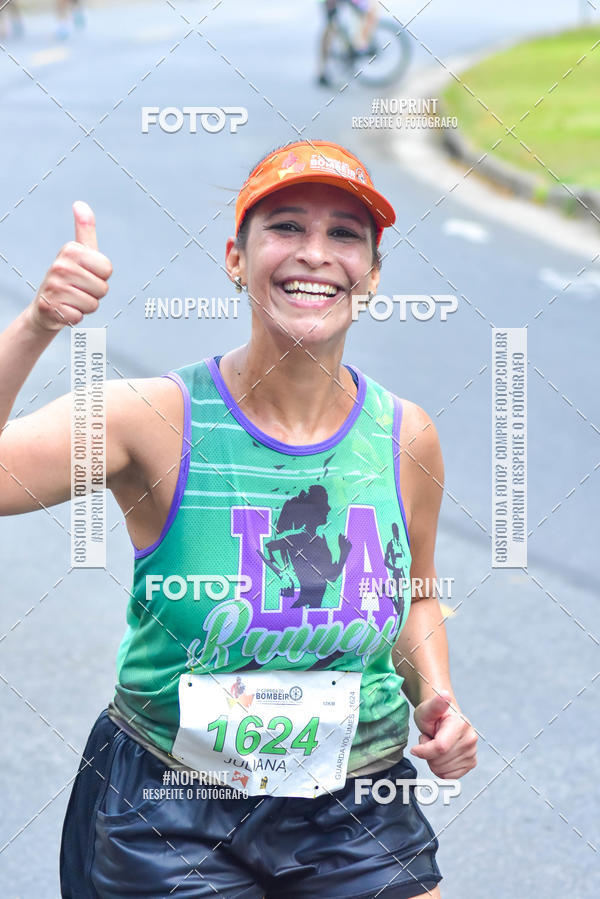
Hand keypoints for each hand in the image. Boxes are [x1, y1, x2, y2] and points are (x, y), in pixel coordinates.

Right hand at [28, 201, 112, 331]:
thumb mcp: (78, 252)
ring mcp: (54, 287)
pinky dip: (76, 317)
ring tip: (72, 299)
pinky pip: (80, 317)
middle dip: (95, 293)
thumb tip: (80, 204)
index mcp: (70, 250)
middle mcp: (60, 266)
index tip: (87, 274)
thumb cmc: (68, 278)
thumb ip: (84, 229)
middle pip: (103, 288)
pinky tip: (66, 309)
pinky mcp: (52, 309)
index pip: (107, 269)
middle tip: (79, 289)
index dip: (101, 276)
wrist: (45, 306)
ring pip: (93, 304)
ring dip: (86, 305)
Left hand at [410, 690, 477, 778]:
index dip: (424, 750)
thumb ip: (435, 704)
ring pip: (443, 770)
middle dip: (428, 753)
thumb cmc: (432, 714)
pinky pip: (449, 776)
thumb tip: (444, 695)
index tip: (416, 747)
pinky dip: (441, 769)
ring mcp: (472, 752)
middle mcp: (470, 738)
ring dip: (433, 760)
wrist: (443, 719)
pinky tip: (441, 755)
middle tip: (430, 739)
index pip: (439, 748)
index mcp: (460, 724)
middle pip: (440, 761)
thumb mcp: (427, 709)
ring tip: (436, 744)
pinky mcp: (471, 763)